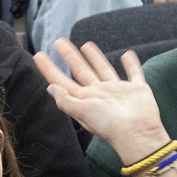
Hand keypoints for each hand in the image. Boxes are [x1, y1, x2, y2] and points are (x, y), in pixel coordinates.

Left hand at [34, 39, 168, 162]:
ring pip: (103, 69)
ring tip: (86, 45)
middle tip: (59, 42)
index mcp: (85, 99)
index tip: (38, 55)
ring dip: (95, 58)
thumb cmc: (110, 125)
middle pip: (81, 70)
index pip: (62, 81)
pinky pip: (133, 73)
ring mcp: (118, 91)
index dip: (49, 69)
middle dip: (69, 56)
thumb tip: (50, 88)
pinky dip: (131, 64)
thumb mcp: (83, 112)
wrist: (138, 133)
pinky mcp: (137, 90)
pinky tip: (127, 54)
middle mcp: (99, 93)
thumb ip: (66, 101)